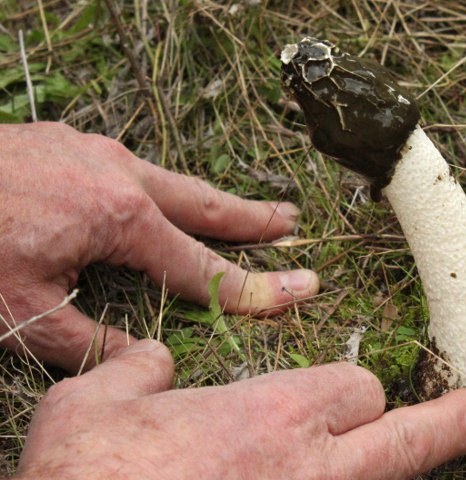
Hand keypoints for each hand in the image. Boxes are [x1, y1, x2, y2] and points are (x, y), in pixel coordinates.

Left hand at [0, 122, 318, 371]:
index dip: (257, 288)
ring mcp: (96, 152)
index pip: (204, 267)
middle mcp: (121, 176)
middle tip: (292, 225)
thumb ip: (88, 344)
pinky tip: (162, 200)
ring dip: (213, 201)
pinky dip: (165, 193)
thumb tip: (143, 361)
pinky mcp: (70, 143)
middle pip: (207, 205)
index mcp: (120, 218)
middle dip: (254, 220)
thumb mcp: (19, 312)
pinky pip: (135, 172)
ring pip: (173, 183)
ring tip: (247, 212)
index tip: (302, 289)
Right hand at [14, 340, 465, 478]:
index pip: (357, 387)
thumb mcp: (92, 406)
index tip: (350, 399)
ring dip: (414, 466)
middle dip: (449, 422)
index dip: (356, 392)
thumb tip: (156, 366)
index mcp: (272, 417)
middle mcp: (309, 470)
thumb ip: (139, 372)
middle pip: (404, 439)